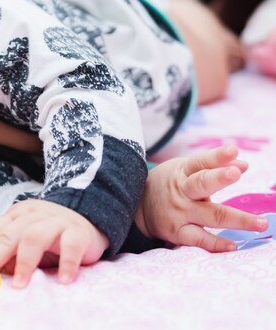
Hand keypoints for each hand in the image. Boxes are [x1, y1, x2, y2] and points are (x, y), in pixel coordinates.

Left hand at [0, 199, 108, 288]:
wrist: (88, 220)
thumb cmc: (51, 237)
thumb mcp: (26, 240)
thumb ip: (11, 253)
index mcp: (16, 215)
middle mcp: (33, 214)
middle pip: (10, 234)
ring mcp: (56, 220)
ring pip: (35, 237)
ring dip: (25, 262)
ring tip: (20, 285)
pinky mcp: (78, 231)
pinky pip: (71, 245)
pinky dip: (66, 263)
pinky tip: (63, 280)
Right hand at [136, 145, 267, 250]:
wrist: (136, 206)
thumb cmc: (170, 184)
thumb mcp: (185, 169)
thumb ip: (213, 166)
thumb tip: (244, 164)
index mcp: (182, 172)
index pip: (201, 162)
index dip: (217, 156)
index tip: (233, 150)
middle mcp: (181, 191)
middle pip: (201, 184)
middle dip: (219, 178)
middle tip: (235, 173)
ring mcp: (179, 213)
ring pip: (210, 215)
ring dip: (236, 219)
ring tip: (259, 223)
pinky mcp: (176, 232)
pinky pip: (199, 239)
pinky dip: (216, 244)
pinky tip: (233, 245)